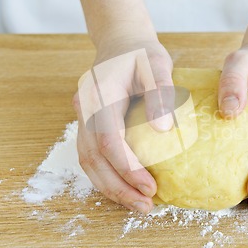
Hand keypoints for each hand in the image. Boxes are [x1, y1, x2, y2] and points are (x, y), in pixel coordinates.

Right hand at [72, 37, 173, 213]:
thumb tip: (164, 129)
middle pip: (92, 159)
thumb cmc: (141, 53)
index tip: (150, 187)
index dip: (127, 168)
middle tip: (146, 206)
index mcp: (100, 95)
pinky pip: (91, 156)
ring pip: (88, 162)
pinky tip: (126, 187)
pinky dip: (107, 176)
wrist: (120, 42)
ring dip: (110, 187)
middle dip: (118, 187)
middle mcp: (84, 109)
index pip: (108, 141)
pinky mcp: (88, 125)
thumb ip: (160, 92)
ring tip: (138, 204)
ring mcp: (82, 118)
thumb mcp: (156, 64)